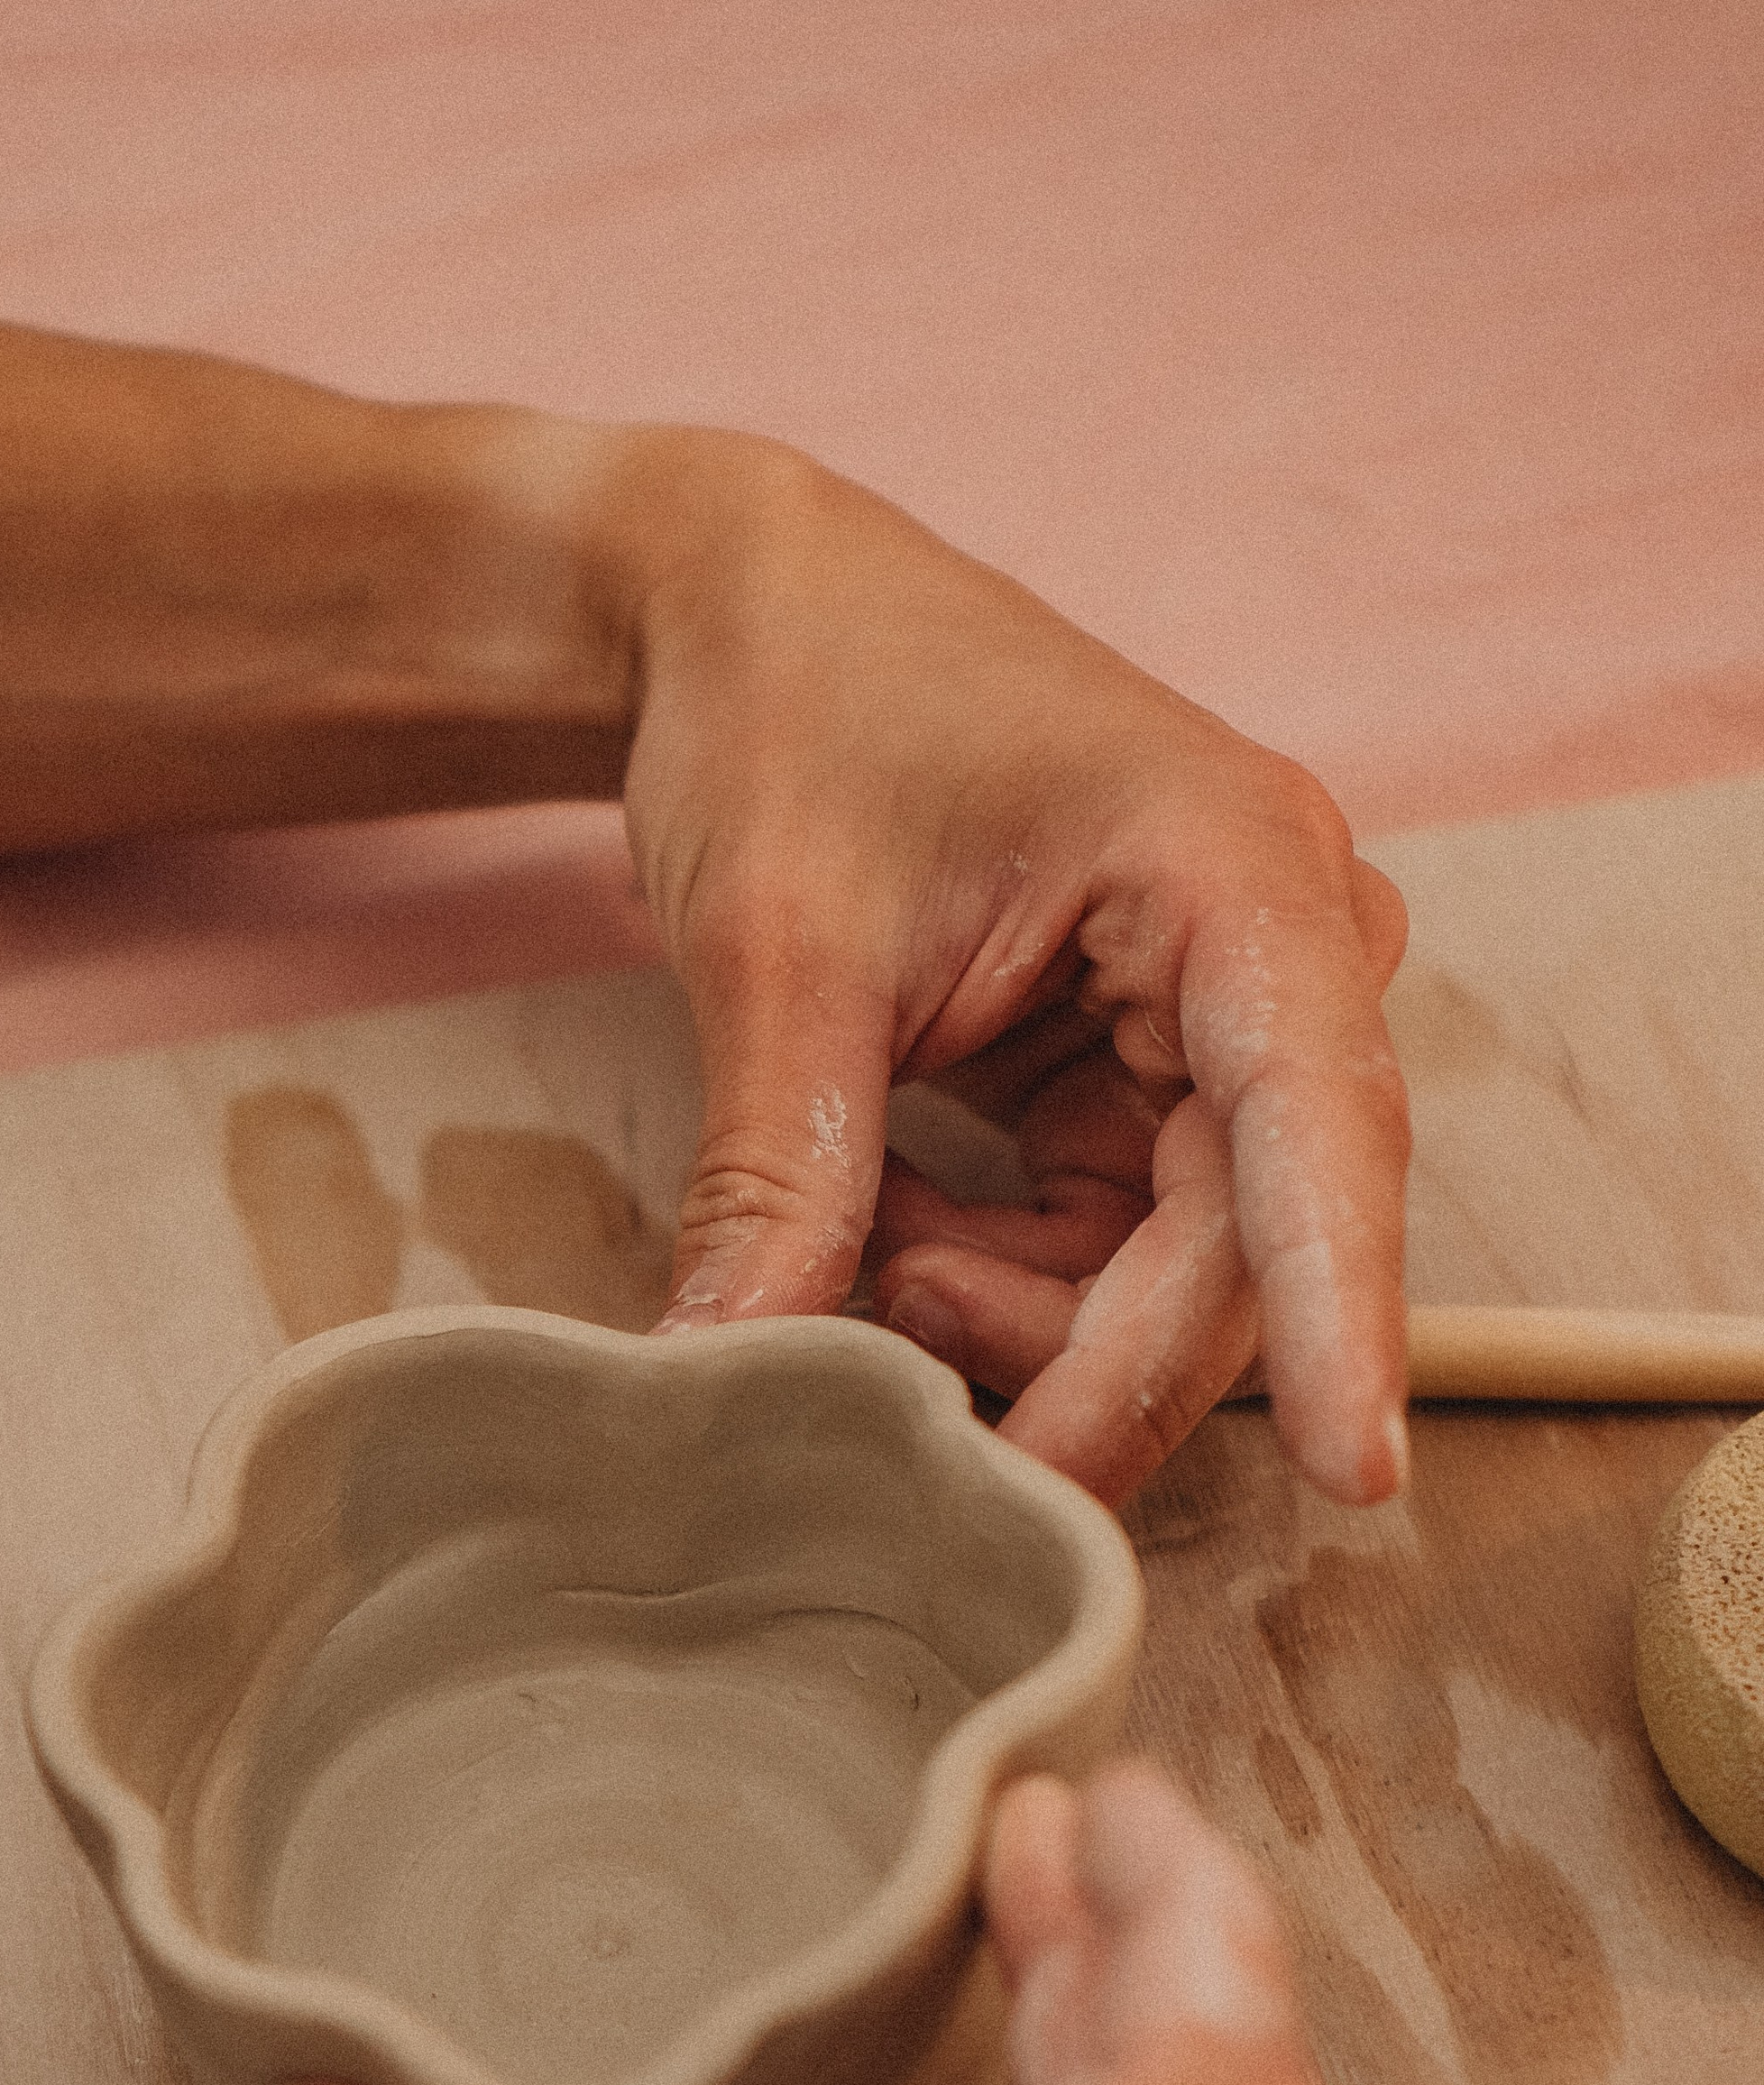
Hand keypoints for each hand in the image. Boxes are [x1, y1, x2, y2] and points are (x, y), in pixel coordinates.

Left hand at [615, 440, 1411, 1509]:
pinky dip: (988, 1280)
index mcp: (1232, 872)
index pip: (1318, 1125)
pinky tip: (882, 1233)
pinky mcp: (1143, 1081)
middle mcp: (1273, 955)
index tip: (1357, 1469)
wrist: (747, 616)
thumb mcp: (776, 945)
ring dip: (1016, 1323)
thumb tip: (728, 1378)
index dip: (1339, 1309)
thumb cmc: (792, 712)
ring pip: (1170, 1277)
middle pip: (1238, 1247)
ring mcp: (1218, 1027)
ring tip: (855, 1263)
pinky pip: (1101, 1252)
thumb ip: (779, 1171)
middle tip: (931, 1452)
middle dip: (1085, 1368)